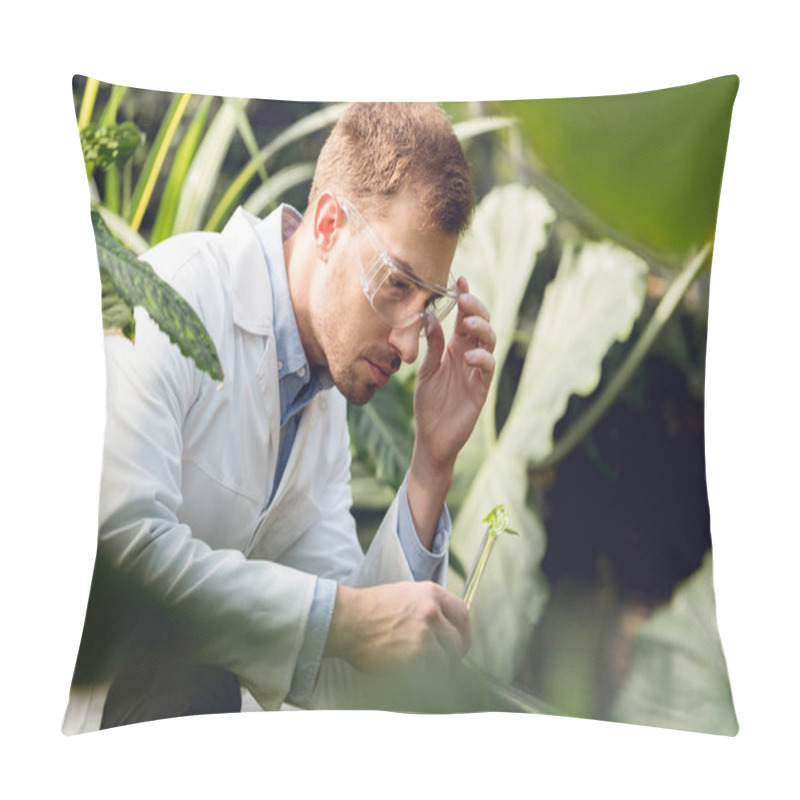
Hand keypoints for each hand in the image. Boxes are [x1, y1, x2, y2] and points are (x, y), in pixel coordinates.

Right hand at [325, 582, 470, 675]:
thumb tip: (447, 628)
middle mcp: (432, 611)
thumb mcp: (406, 594)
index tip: (458, 645)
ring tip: (425, 672)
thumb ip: (429, 606)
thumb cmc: (371, 609)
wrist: (348, 620)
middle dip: (453, 657)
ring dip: (440, 671)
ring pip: (447, 661)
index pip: (463, 615)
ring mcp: (425, 634)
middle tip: (443, 665)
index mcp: (431, 593)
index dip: (463, 634)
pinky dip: (426, 680)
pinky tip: (414, 677)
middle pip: (458, 641)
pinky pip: (432, 674)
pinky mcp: (415, 655)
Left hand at [410, 276, 495, 485]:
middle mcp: (469, 356)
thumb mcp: (425, 371)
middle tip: (464, 299)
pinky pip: (488, 368)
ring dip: (481, 328)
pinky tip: (470, 355)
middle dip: (476, 308)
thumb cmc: (428, 404)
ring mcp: (477, 372)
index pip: (464, 318)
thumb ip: (432, 345)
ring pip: (490, 342)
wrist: (432, 438)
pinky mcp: (481, 389)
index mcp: (454, 349)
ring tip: (468, 323)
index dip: (465, 298)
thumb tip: (431, 315)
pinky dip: (482, 358)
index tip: (460, 279)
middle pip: (481, 324)